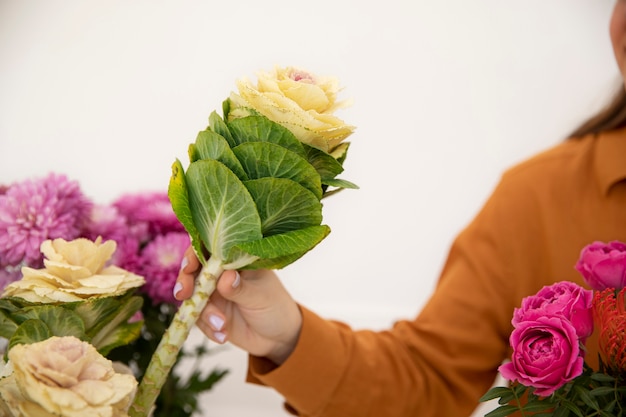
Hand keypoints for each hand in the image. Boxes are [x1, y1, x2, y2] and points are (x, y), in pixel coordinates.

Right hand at [174, 247, 302, 364]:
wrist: (279, 339)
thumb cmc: (276, 308)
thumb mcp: (260, 297)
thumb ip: (241, 288)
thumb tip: (225, 277)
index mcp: (236, 261)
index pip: (210, 249)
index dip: (195, 253)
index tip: (189, 266)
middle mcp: (222, 274)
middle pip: (193, 270)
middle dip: (186, 281)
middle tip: (184, 294)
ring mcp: (215, 294)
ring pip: (193, 297)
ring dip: (203, 312)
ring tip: (222, 325)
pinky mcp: (211, 314)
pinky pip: (198, 319)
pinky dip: (208, 328)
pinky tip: (223, 335)